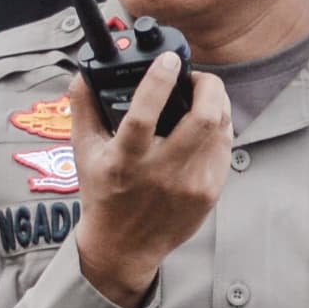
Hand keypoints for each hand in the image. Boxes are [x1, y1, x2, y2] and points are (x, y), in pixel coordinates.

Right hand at [74, 62, 227, 305]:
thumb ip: (83, 108)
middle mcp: (161, 173)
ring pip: (221, 130)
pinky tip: (207, 124)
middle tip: (196, 77)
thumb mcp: (84, 152)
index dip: (160, 81)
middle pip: (202, 119)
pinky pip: (224, 149)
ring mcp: (190, 185)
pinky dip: (219, 128)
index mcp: (125, 160)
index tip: (168, 59)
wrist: (124, 247)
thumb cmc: (104, 195)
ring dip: (216, 103)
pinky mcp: (208, 193)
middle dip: (207, 86)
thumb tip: (84, 72)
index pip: (144, 114)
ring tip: (203, 96)